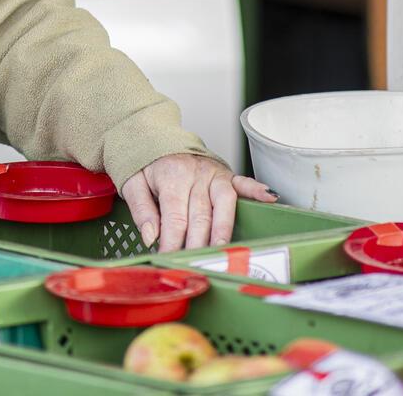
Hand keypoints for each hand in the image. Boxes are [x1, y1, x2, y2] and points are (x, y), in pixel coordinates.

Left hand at [119, 153, 276, 252]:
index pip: (174, 217)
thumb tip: (151, 236)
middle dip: (198, 243)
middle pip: (200, 216)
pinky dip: (257, 190)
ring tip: (222, 250)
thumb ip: (141, 209)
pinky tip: (270, 198)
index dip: (172, 242)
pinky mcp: (226, 174)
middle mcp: (196, 175)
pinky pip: (243, 182)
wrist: (156, 138)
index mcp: (171, 176)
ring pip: (223, 205)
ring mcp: (213, 174)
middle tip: (194, 264)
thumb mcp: (132, 182)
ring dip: (223, 229)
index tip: (170, 259)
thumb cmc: (146, 165)